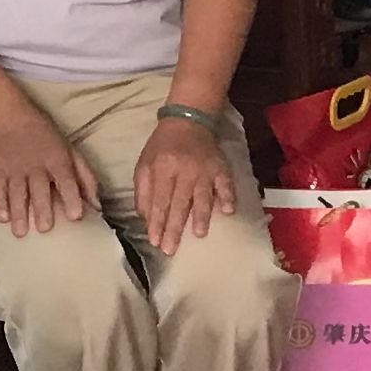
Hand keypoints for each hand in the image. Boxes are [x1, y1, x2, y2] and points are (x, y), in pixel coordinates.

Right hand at [0, 102, 92, 238]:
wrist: (7, 117)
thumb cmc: (44, 138)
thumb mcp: (70, 151)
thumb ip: (85, 178)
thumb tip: (97, 205)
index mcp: (57, 160)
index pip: (66, 180)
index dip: (72, 197)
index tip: (76, 216)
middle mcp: (36, 166)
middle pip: (40, 189)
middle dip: (43, 209)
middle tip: (45, 228)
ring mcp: (14, 169)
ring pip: (17, 193)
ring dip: (19, 213)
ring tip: (21, 233)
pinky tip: (3, 218)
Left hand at [133, 114, 234, 254]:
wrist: (188, 122)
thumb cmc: (163, 147)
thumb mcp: (144, 164)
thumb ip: (143, 192)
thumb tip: (146, 219)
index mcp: (162, 168)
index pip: (159, 201)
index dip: (157, 222)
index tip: (155, 241)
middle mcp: (183, 169)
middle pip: (179, 203)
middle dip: (175, 228)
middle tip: (171, 249)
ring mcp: (204, 169)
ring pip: (202, 196)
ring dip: (201, 216)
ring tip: (199, 234)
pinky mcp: (220, 167)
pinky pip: (226, 183)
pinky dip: (227, 197)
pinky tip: (227, 211)